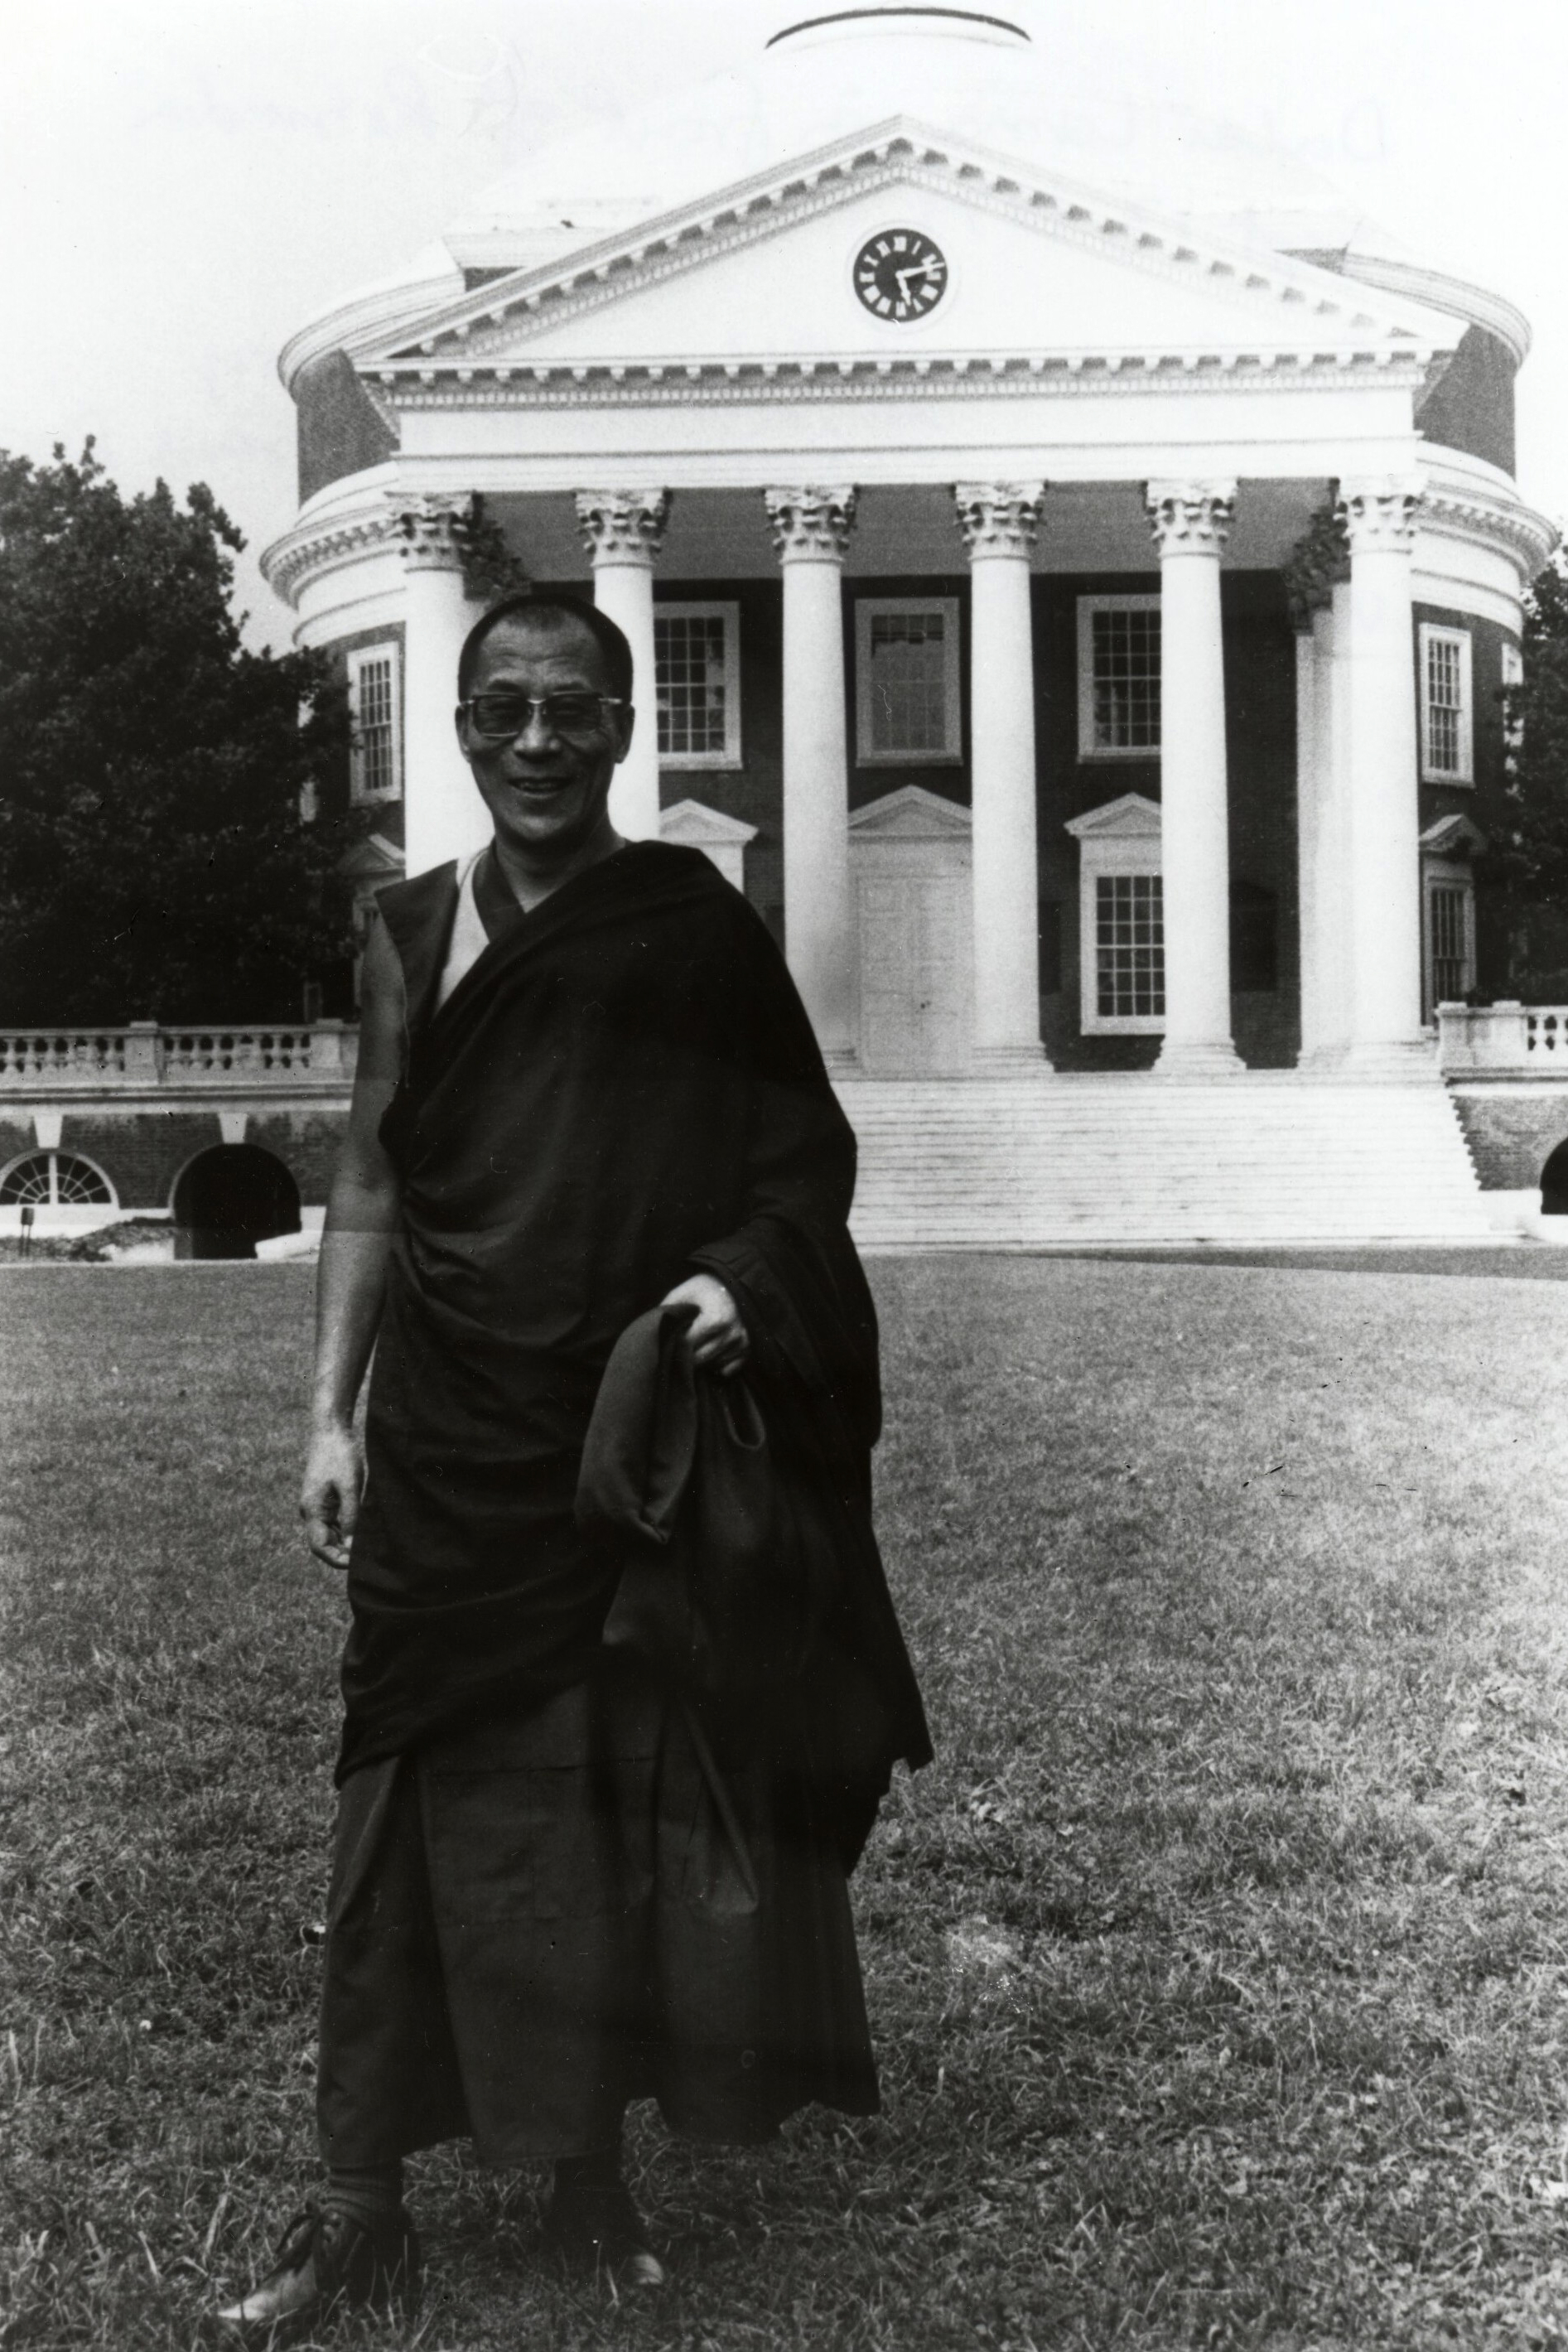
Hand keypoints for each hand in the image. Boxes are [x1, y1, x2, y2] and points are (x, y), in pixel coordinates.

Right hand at [300, 1421, 364, 1568]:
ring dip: (344, 1542)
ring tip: (367, 1544)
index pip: (319, 1547)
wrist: (330, 1431)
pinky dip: (345, 1529)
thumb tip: (351, 1546)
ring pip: (328, 1534)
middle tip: (367, 1556)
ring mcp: (315, 1505)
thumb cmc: (340, 1456)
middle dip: (342, 1553)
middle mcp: (310, 1511)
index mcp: (312, 1510)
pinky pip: (332, 1522)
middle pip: (323, 1543)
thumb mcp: (350, 1487)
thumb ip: (351, 1517)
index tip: (357, 1564)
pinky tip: (361, 1528)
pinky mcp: (323, 1499)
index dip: (337, 1560)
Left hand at [659, 1273, 748, 1378]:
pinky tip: (710, 1350)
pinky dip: (716, 1364)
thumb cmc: (705, 1288)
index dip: (673, 1342)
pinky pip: (727, 1370)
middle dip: (685, 1354)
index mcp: (715, 1319)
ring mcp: (742, 1343)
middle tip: (679, 1343)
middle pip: (698, 1359)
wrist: (735, 1283)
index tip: (669, 1337)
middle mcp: (732, 1334)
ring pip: (712, 1366)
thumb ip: (668, 1313)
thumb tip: (653, 1334)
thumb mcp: (684, 1293)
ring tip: (695, 1344)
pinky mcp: (748, 1350)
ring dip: (700, 1359)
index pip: (686, 1344)